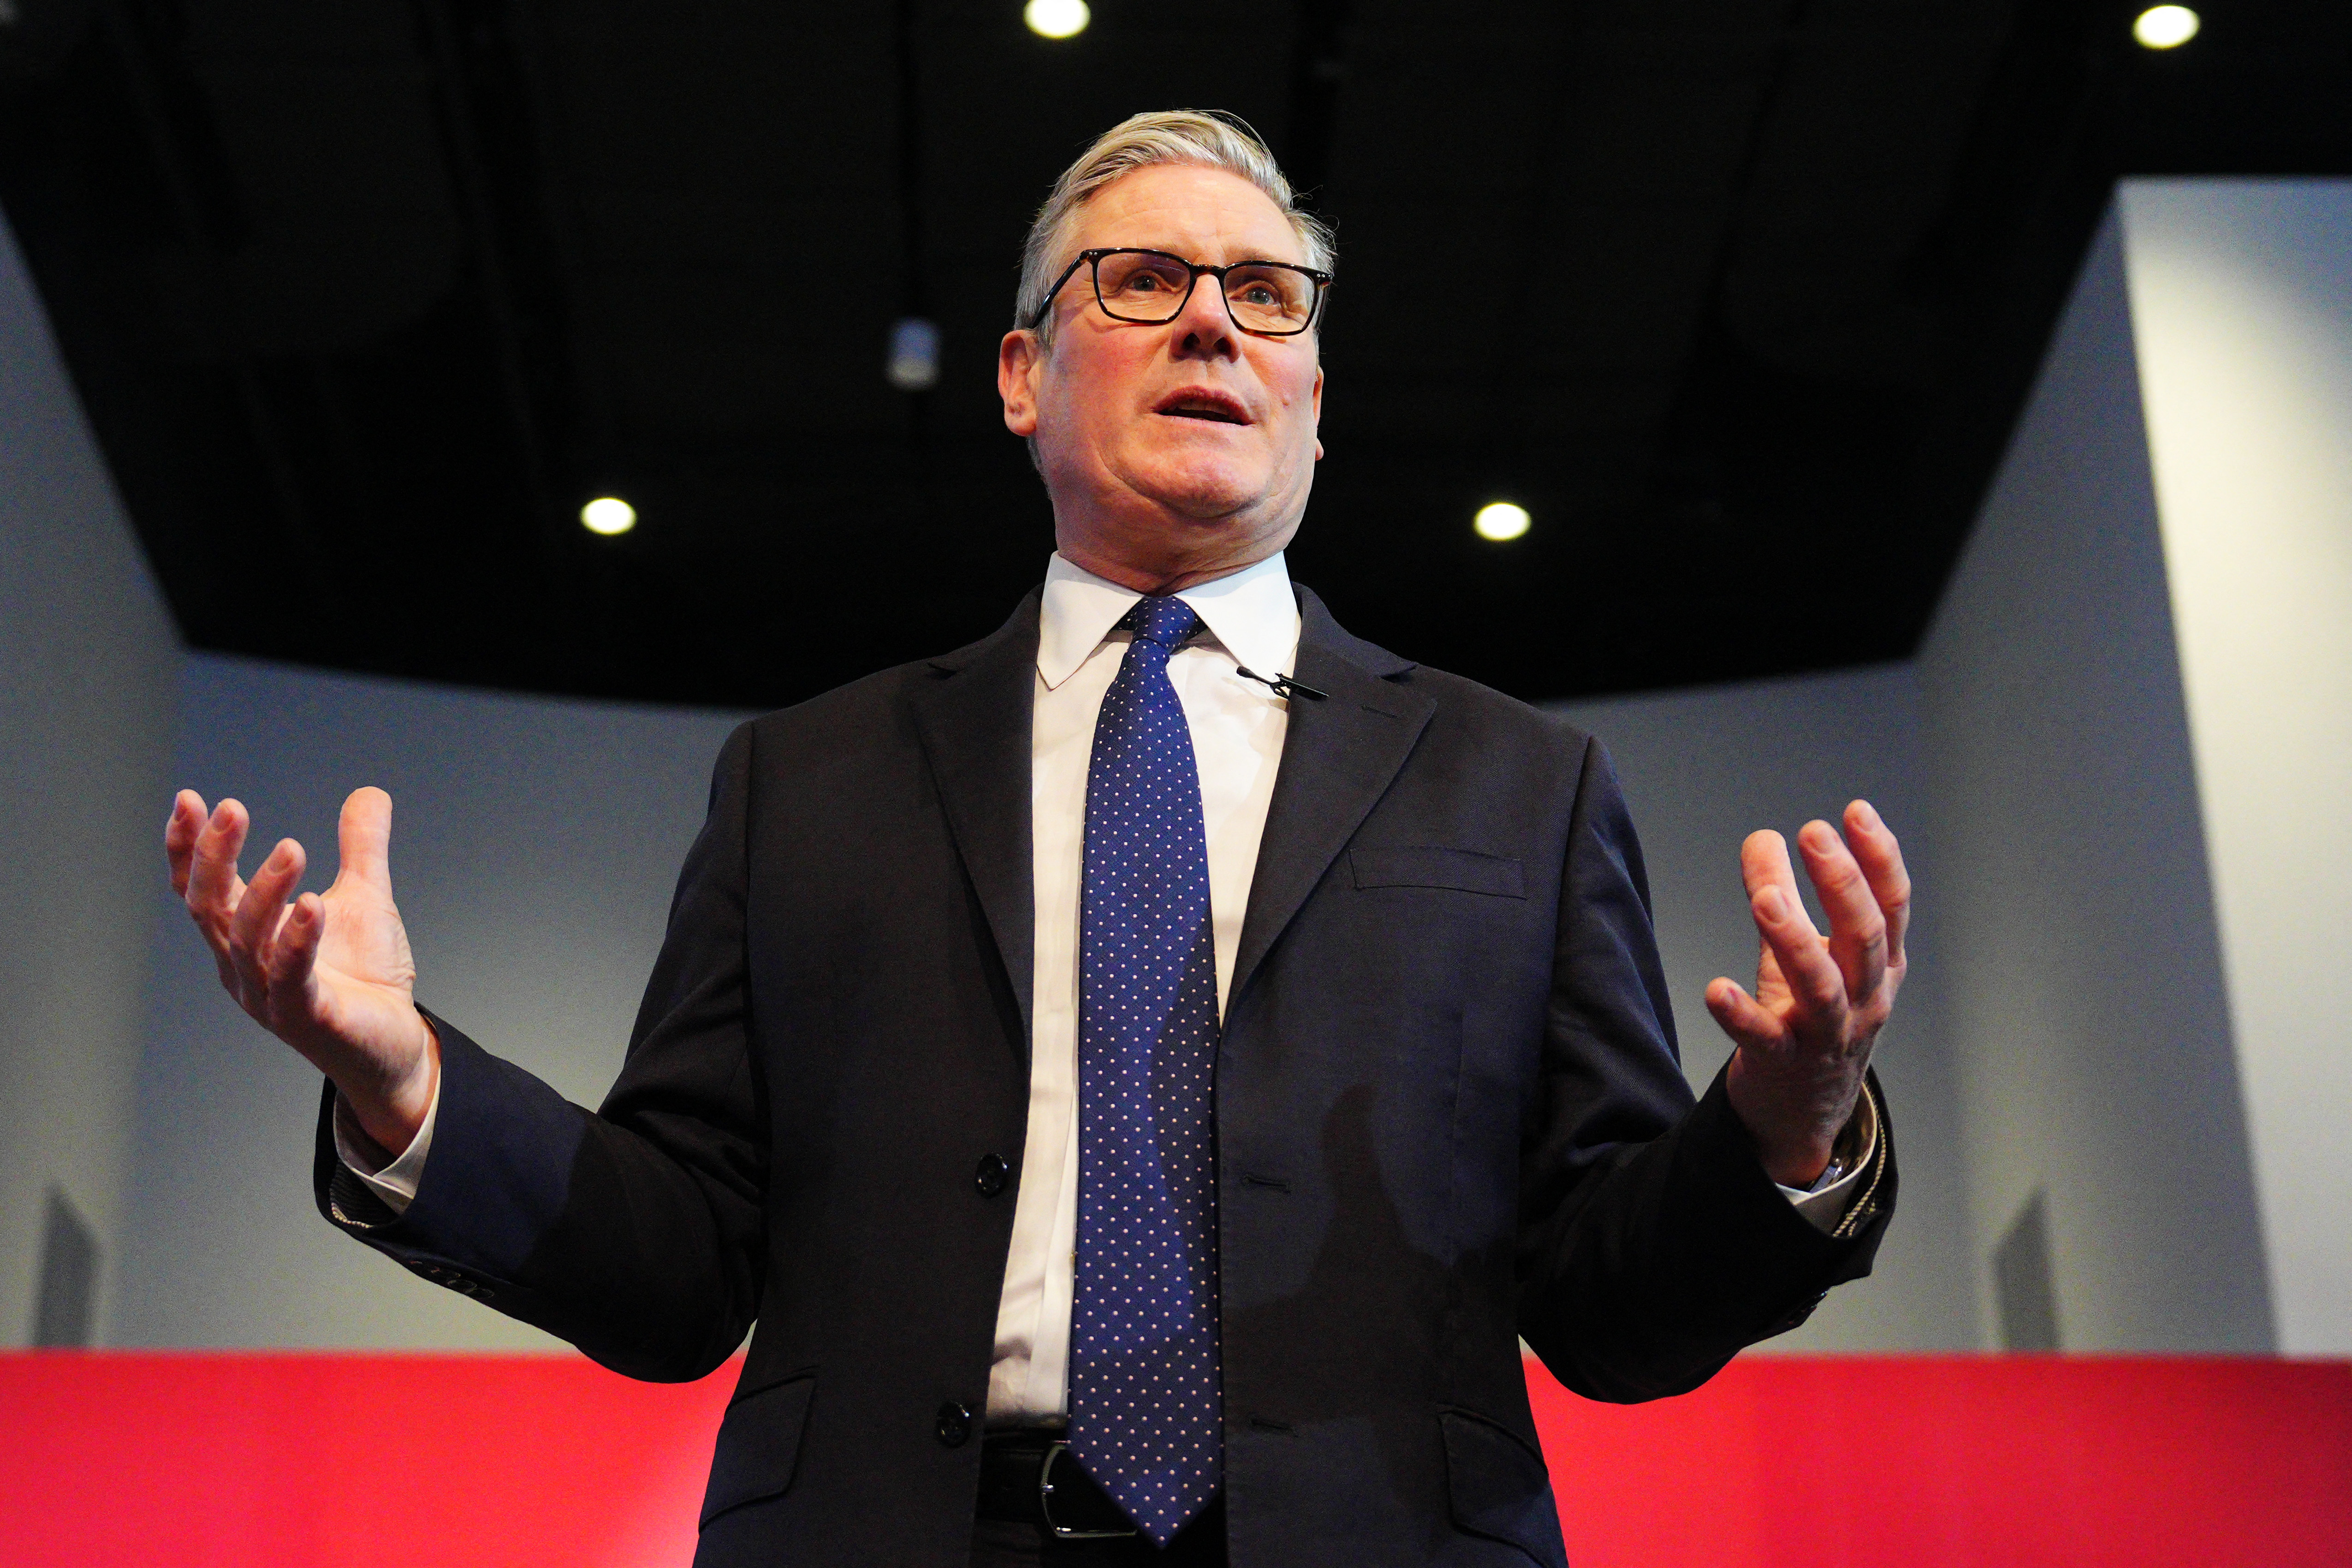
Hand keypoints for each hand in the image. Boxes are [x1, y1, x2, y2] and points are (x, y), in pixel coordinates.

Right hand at [166, 786, 438, 1153]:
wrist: (395, 1043)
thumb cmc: (366, 976)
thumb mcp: (364, 898)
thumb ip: (362, 848)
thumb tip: (369, 793)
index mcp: (245, 938)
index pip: (200, 889)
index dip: (189, 848)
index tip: (189, 799)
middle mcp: (243, 967)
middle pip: (210, 908)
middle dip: (213, 857)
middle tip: (231, 809)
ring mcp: (269, 995)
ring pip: (246, 940)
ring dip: (264, 891)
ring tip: (291, 848)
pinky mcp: (306, 1018)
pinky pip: (291, 977)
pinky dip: (298, 940)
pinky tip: (313, 905)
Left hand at [1707, 800, 1909, 1187]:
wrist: (1803, 1111)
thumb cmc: (1809, 1019)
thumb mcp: (1805, 953)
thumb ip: (1785, 895)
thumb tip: (1762, 836)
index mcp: (1879, 966)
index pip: (1892, 905)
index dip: (1880, 858)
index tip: (1856, 812)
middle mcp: (1865, 1000)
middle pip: (1865, 939)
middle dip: (1843, 884)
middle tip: (1814, 833)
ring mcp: (1828, 1036)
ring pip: (1824, 988)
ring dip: (1795, 941)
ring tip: (1765, 899)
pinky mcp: (1784, 1065)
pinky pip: (1766, 1039)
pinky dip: (1741, 1014)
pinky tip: (1715, 989)